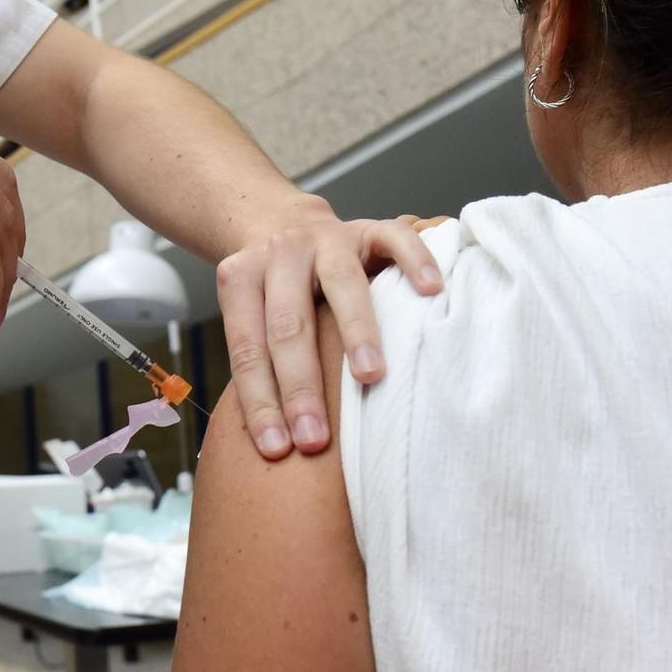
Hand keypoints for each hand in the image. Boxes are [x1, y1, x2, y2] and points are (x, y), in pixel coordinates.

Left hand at [216, 204, 447, 459]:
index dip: (260, 400)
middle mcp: (281, 255)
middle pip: (288, 324)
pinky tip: (431, 291)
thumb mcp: (249, 316)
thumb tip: (274, 444)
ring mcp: (327, 238)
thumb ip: (259, 362)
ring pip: (341, 282)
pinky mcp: (368, 228)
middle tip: (315, 437)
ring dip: (356, 331)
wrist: (282, 223)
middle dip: (301, 386)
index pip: (248, 348)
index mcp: (241, 279)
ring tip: (370, 377)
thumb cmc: (271, 292)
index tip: (277, 449)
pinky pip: (394, 239)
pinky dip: (415, 262)